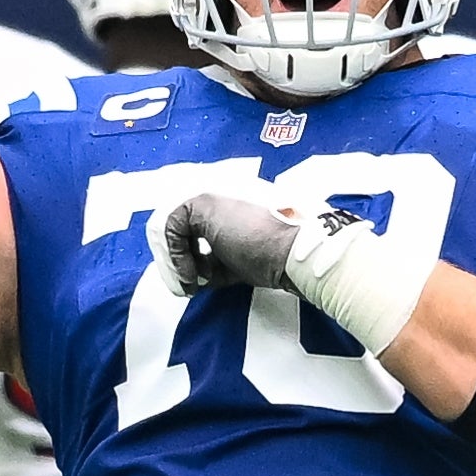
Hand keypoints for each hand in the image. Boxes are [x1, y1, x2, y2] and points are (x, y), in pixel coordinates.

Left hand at [157, 193, 435, 352]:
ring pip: (172, 223)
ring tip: (193, 282)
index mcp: (241, 204)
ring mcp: (216, 194)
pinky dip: (176, 256)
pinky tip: (196, 276)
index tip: (205, 280)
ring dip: (177, 259)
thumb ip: (236, 259)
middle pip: (184, 221)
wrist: (306, 253)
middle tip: (193, 282)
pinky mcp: (205, 203)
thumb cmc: (295, 262)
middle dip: (181, 255)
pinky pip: (169, 226)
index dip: (198, 253)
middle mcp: (226, 192)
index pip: (205, 226)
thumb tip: (213, 279)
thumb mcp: (258, 261)